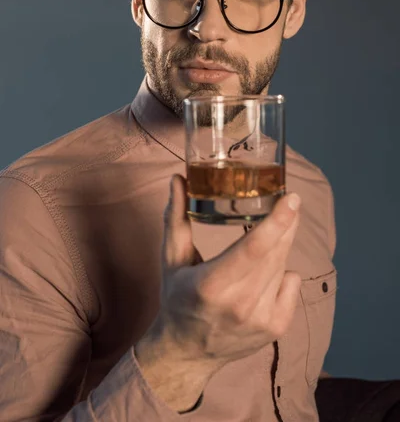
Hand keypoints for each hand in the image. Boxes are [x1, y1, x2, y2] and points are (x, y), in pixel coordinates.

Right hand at [135, 174, 300, 410]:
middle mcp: (240, 304)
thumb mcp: (172, 259)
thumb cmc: (177, 298)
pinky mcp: (276, 328)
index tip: (293, 198)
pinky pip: (292, 282)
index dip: (278, 221)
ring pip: (284, 265)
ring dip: (279, 247)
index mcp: (211, 284)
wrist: (186, 353)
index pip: (254, 248)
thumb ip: (176, 216)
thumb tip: (178, 179)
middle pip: (275, 252)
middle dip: (286, 223)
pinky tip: (264, 276)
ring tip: (260, 246)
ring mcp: (261, 319)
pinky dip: (283, 271)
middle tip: (289, 201)